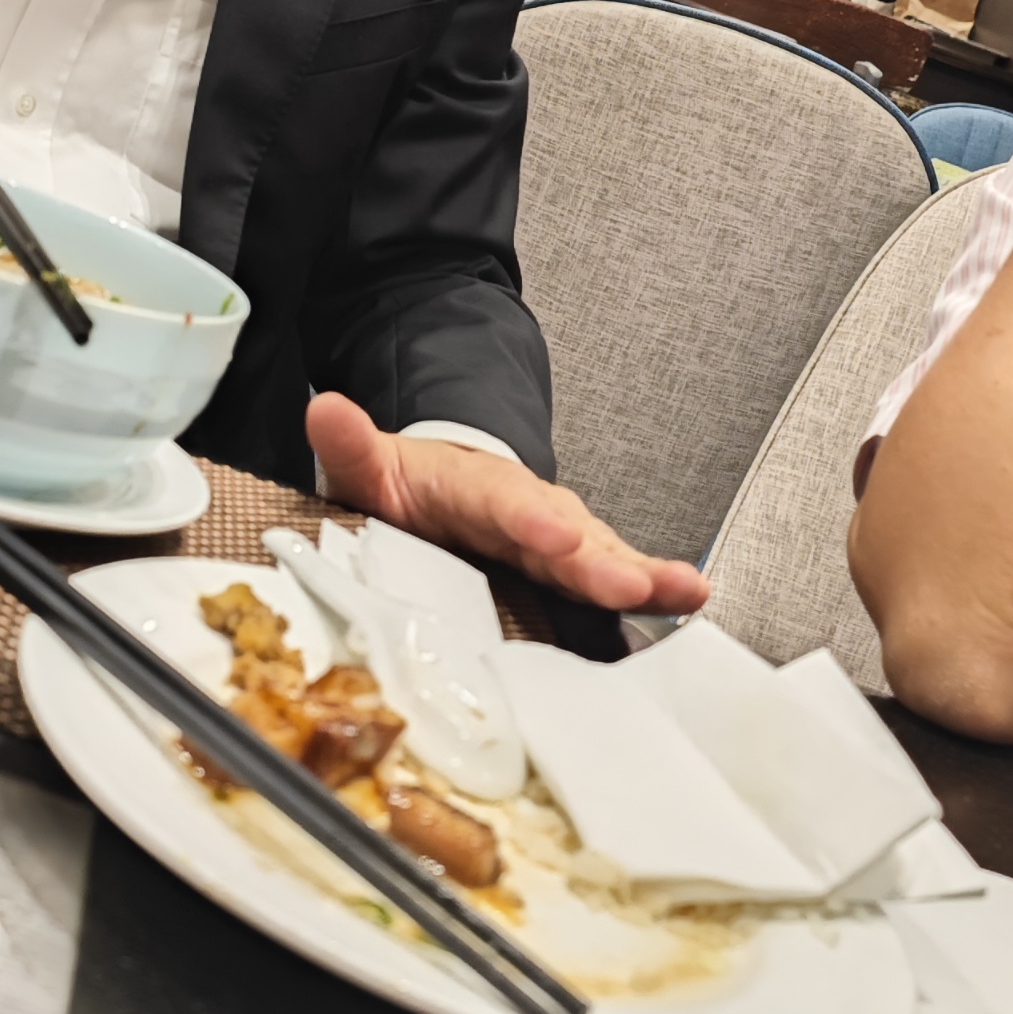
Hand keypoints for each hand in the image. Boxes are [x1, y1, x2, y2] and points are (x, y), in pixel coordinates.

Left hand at [305, 393, 709, 614]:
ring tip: (682, 591)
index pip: (502, 502)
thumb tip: (326, 410)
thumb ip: (352, 445)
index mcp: (474, 487)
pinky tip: (687, 603)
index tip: (555, 534)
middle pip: (566, 534)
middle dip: (599, 561)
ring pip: (601, 554)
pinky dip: (650, 590)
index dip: (530, 520)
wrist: (440, 486)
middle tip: (631, 583)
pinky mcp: (572, 566)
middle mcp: (528, 509)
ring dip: (641, 575)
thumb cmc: (410, 486)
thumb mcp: (370, 467)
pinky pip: (612, 578)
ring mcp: (557, 538)